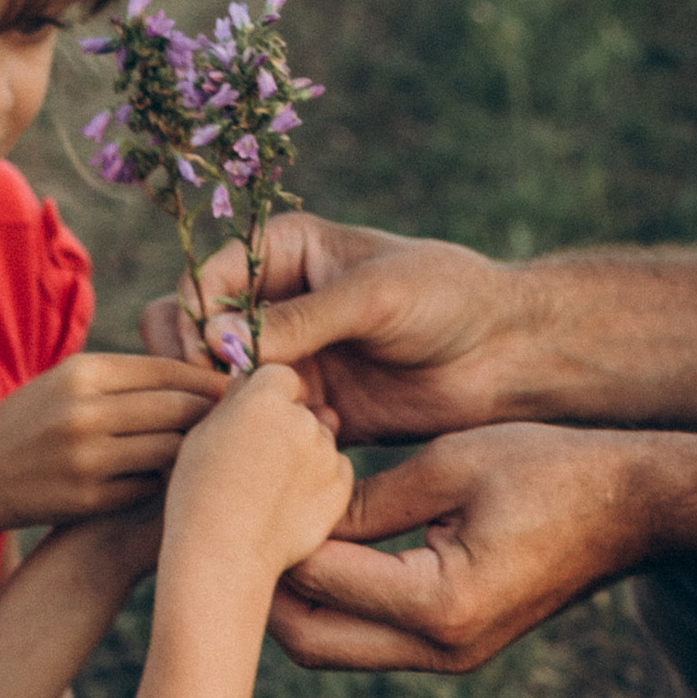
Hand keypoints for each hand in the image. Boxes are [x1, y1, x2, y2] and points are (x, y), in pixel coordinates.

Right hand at [0, 354, 223, 524]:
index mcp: (83, 372)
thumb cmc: (34, 422)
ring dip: (191, 452)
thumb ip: (125, 378)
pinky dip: (162, 482)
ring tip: (204, 452)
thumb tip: (199, 377)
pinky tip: (167, 482)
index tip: (237, 388)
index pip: (166, 370)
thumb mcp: (68, 383)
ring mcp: (87, 457)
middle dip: (211, 415)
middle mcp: (85, 410)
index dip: (207, 380)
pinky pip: (149, 486)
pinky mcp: (88, 497)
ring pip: (170, 450)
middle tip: (236, 422)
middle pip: (177, 408)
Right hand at [139, 215, 533, 442]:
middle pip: (193, 331)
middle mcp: (275, 303)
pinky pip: (260, 422)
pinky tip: (288, 445)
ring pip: (219, 383)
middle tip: (215, 397)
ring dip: (222, 405)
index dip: (193, 318)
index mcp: (283, 252)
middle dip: (191, 365)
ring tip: (246, 426)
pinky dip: (260, 435)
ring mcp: (289, 357)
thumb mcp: (373, 296)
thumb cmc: (448, 299)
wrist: (505, 354)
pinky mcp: (309, 406)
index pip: (204, 281)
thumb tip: (217, 339)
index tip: (208, 355)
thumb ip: (298, 319)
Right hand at [162, 360, 357, 580]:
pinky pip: (336, 470)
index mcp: (264, 399)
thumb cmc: (199, 495)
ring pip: (319, 440)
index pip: (278, 376)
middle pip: (301, 409)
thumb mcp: (200, 437)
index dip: (265, 395)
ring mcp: (326, 454)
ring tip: (267, 489)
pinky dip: (319, 481)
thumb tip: (247, 384)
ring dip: (302, 454)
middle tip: (255, 462)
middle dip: (285, 426)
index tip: (250, 419)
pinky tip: (287, 504)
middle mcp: (302, 419)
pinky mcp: (342, 487)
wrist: (224, 555)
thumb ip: (232, 403)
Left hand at [268, 423, 648, 671]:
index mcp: (440, 602)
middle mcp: (441, 647)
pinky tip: (319, 547)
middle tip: (240, 525)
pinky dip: (336, 602)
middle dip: (265, 589)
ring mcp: (449, 657)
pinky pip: (370, 638)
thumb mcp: (453, 463)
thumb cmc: (554, 470)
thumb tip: (289, 507)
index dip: (269, 533)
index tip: (240, 486)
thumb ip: (367, 496)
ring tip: (269, 534)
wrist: (637, 509)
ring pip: (333, 648)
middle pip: (310, 642)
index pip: (318, 578)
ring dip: (296, 601)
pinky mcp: (455, 648)